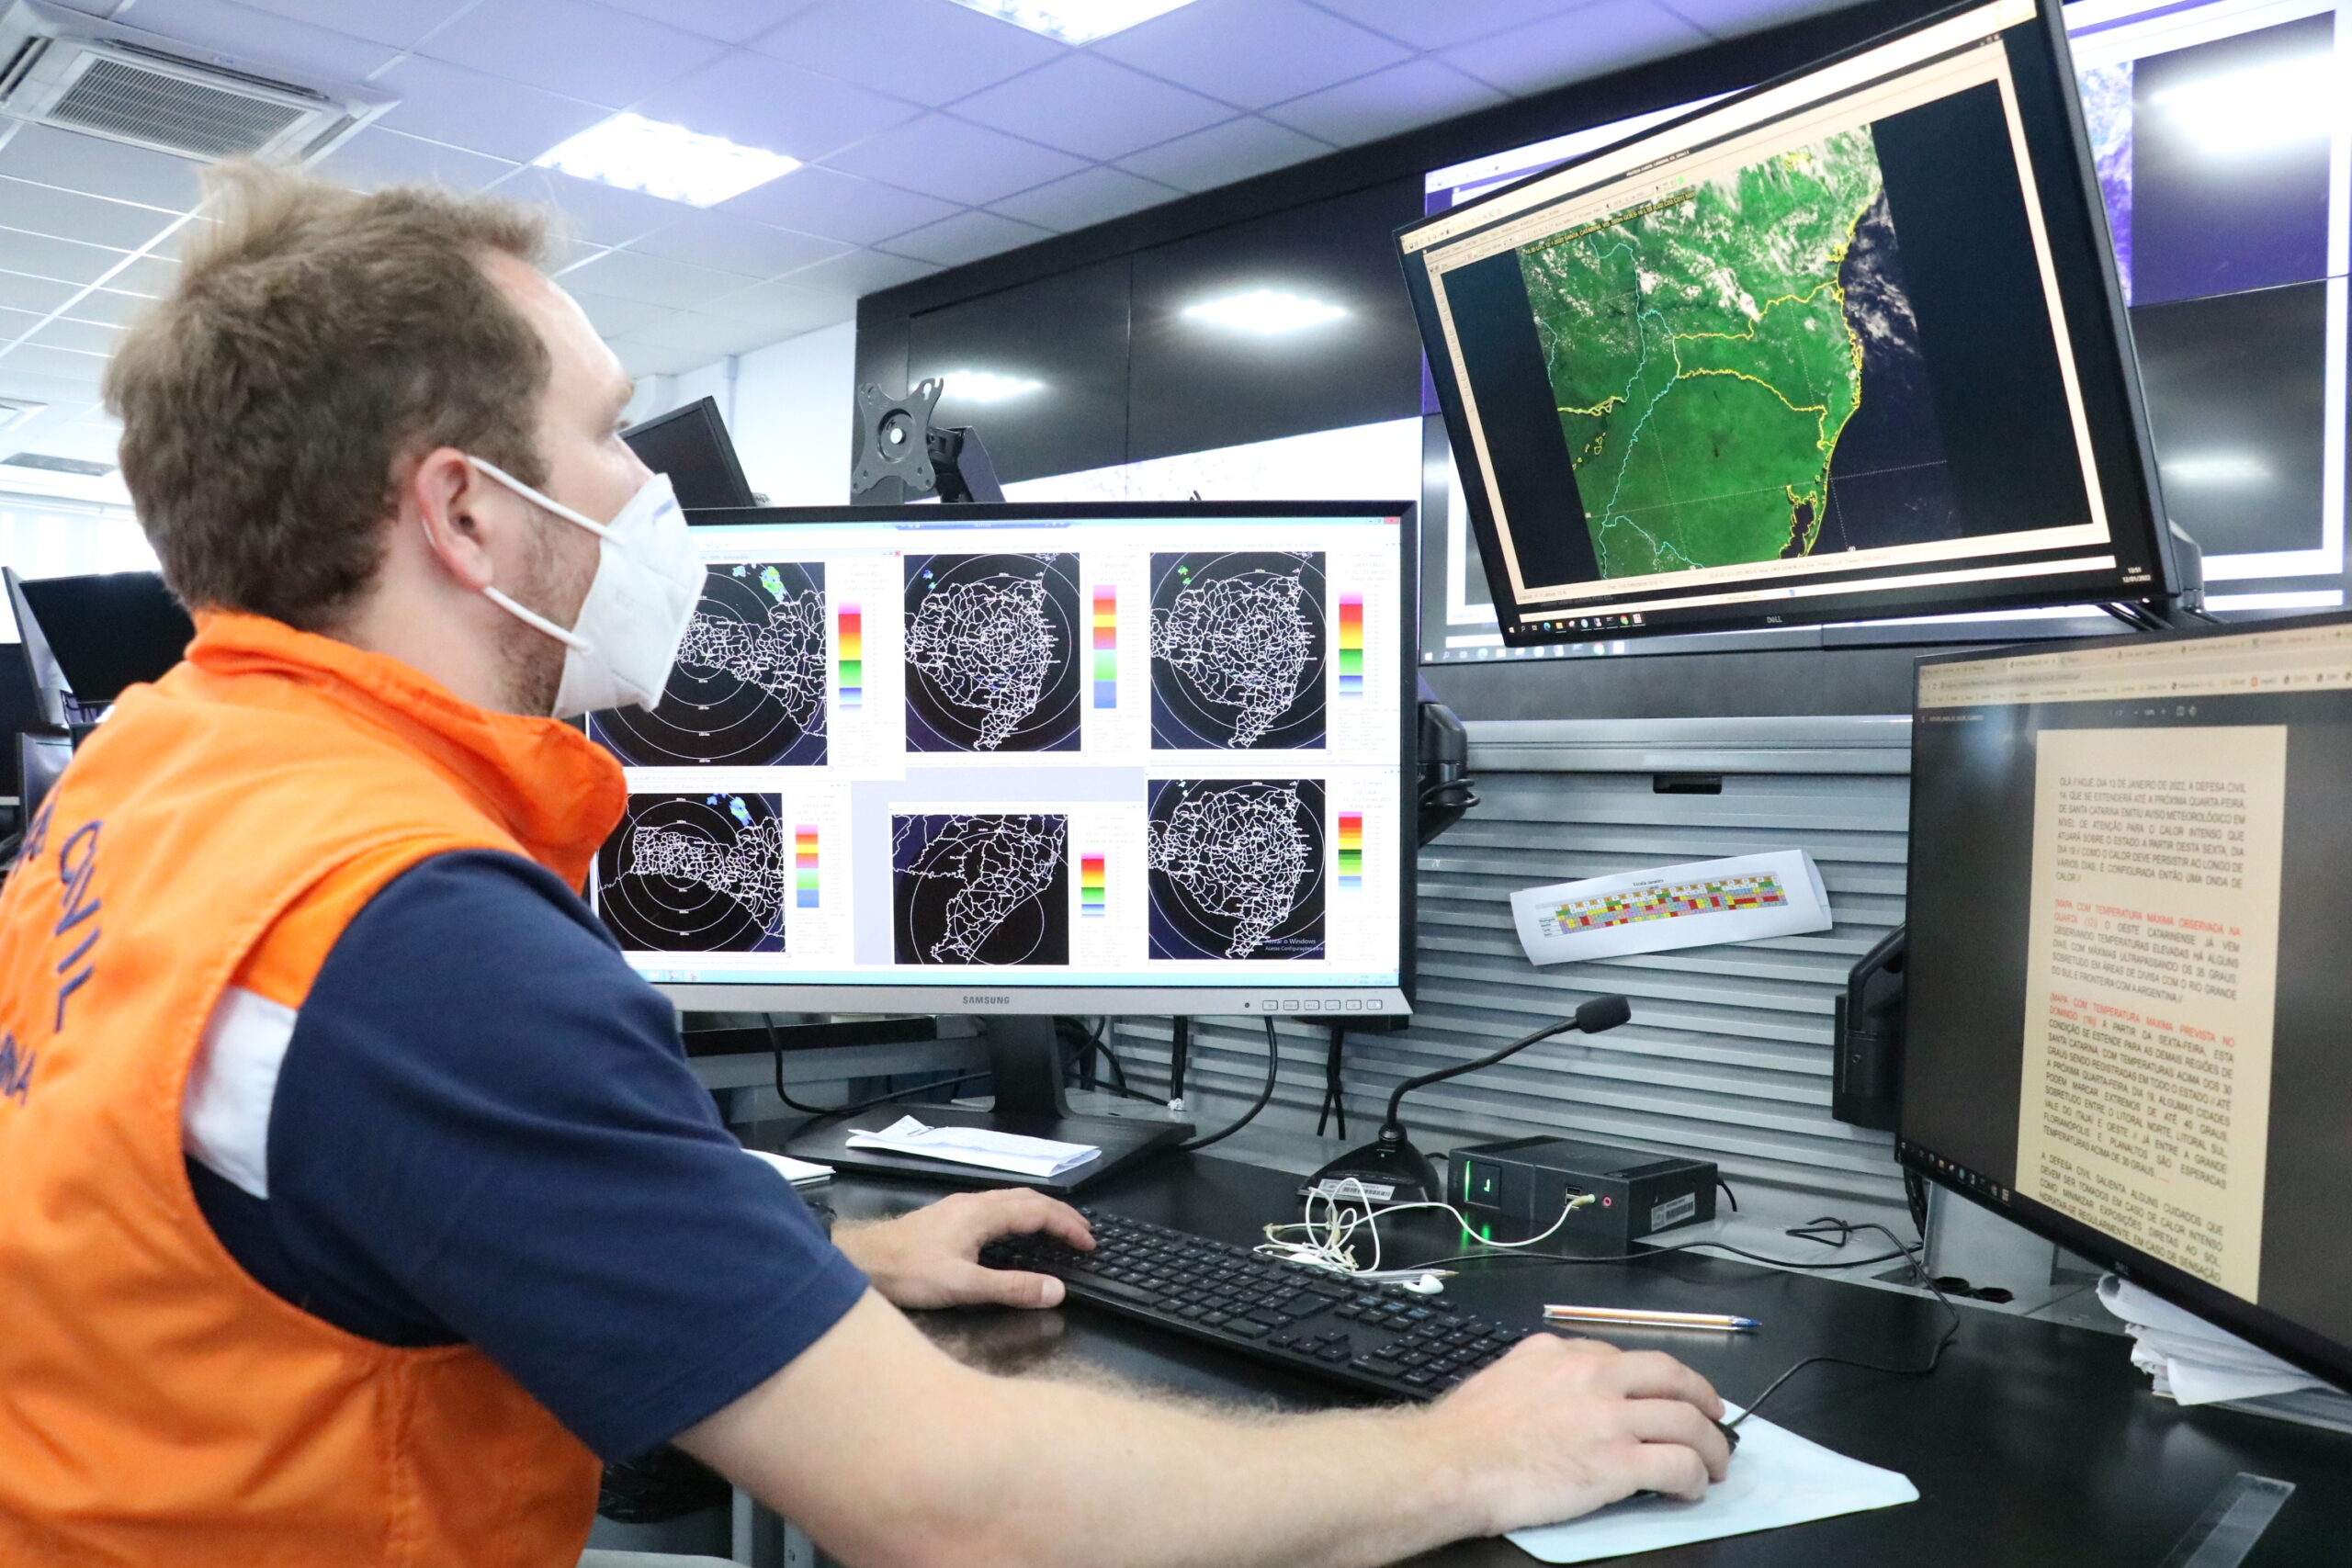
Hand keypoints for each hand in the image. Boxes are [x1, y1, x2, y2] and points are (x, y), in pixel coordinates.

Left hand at [833, 1189, 1092, 1310]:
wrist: (861, 1261)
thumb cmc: (908, 1272)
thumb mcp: (964, 1286)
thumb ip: (1011, 1288)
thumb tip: (1057, 1290)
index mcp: (982, 1213)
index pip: (1038, 1211)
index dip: (1068, 1226)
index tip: (1089, 1243)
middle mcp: (973, 1203)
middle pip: (1028, 1198)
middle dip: (1060, 1214)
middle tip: (1083, 1234)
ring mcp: (959, 1208)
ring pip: (1010, 1200)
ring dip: (1039, 1213)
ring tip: (1057, 1230)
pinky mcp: (947, 1217)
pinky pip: (996, 1207)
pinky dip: (1019, 1216)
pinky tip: (1013, 1234)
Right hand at [1427, 1334, 1729, 1534]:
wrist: (1450, 1464)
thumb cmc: (1464, 1433)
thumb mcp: (1505, 1376)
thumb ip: (1540, 1373)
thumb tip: (1557, 1391)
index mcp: (1562, 1353)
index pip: (1628, 1358)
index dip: (1657, 1379)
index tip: (1664, 1393)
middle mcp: (1593, 1376)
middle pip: (1670, 1376)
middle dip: (1701, 1396)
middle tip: (1714, 1414)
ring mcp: (1609, 1418)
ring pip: (1687, 1421)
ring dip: (1711, 1444)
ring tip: (1715, 1463)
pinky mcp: (1618, 1463)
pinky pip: (1677, 1464)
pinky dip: (1694, 1477)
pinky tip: (1692, 1489)